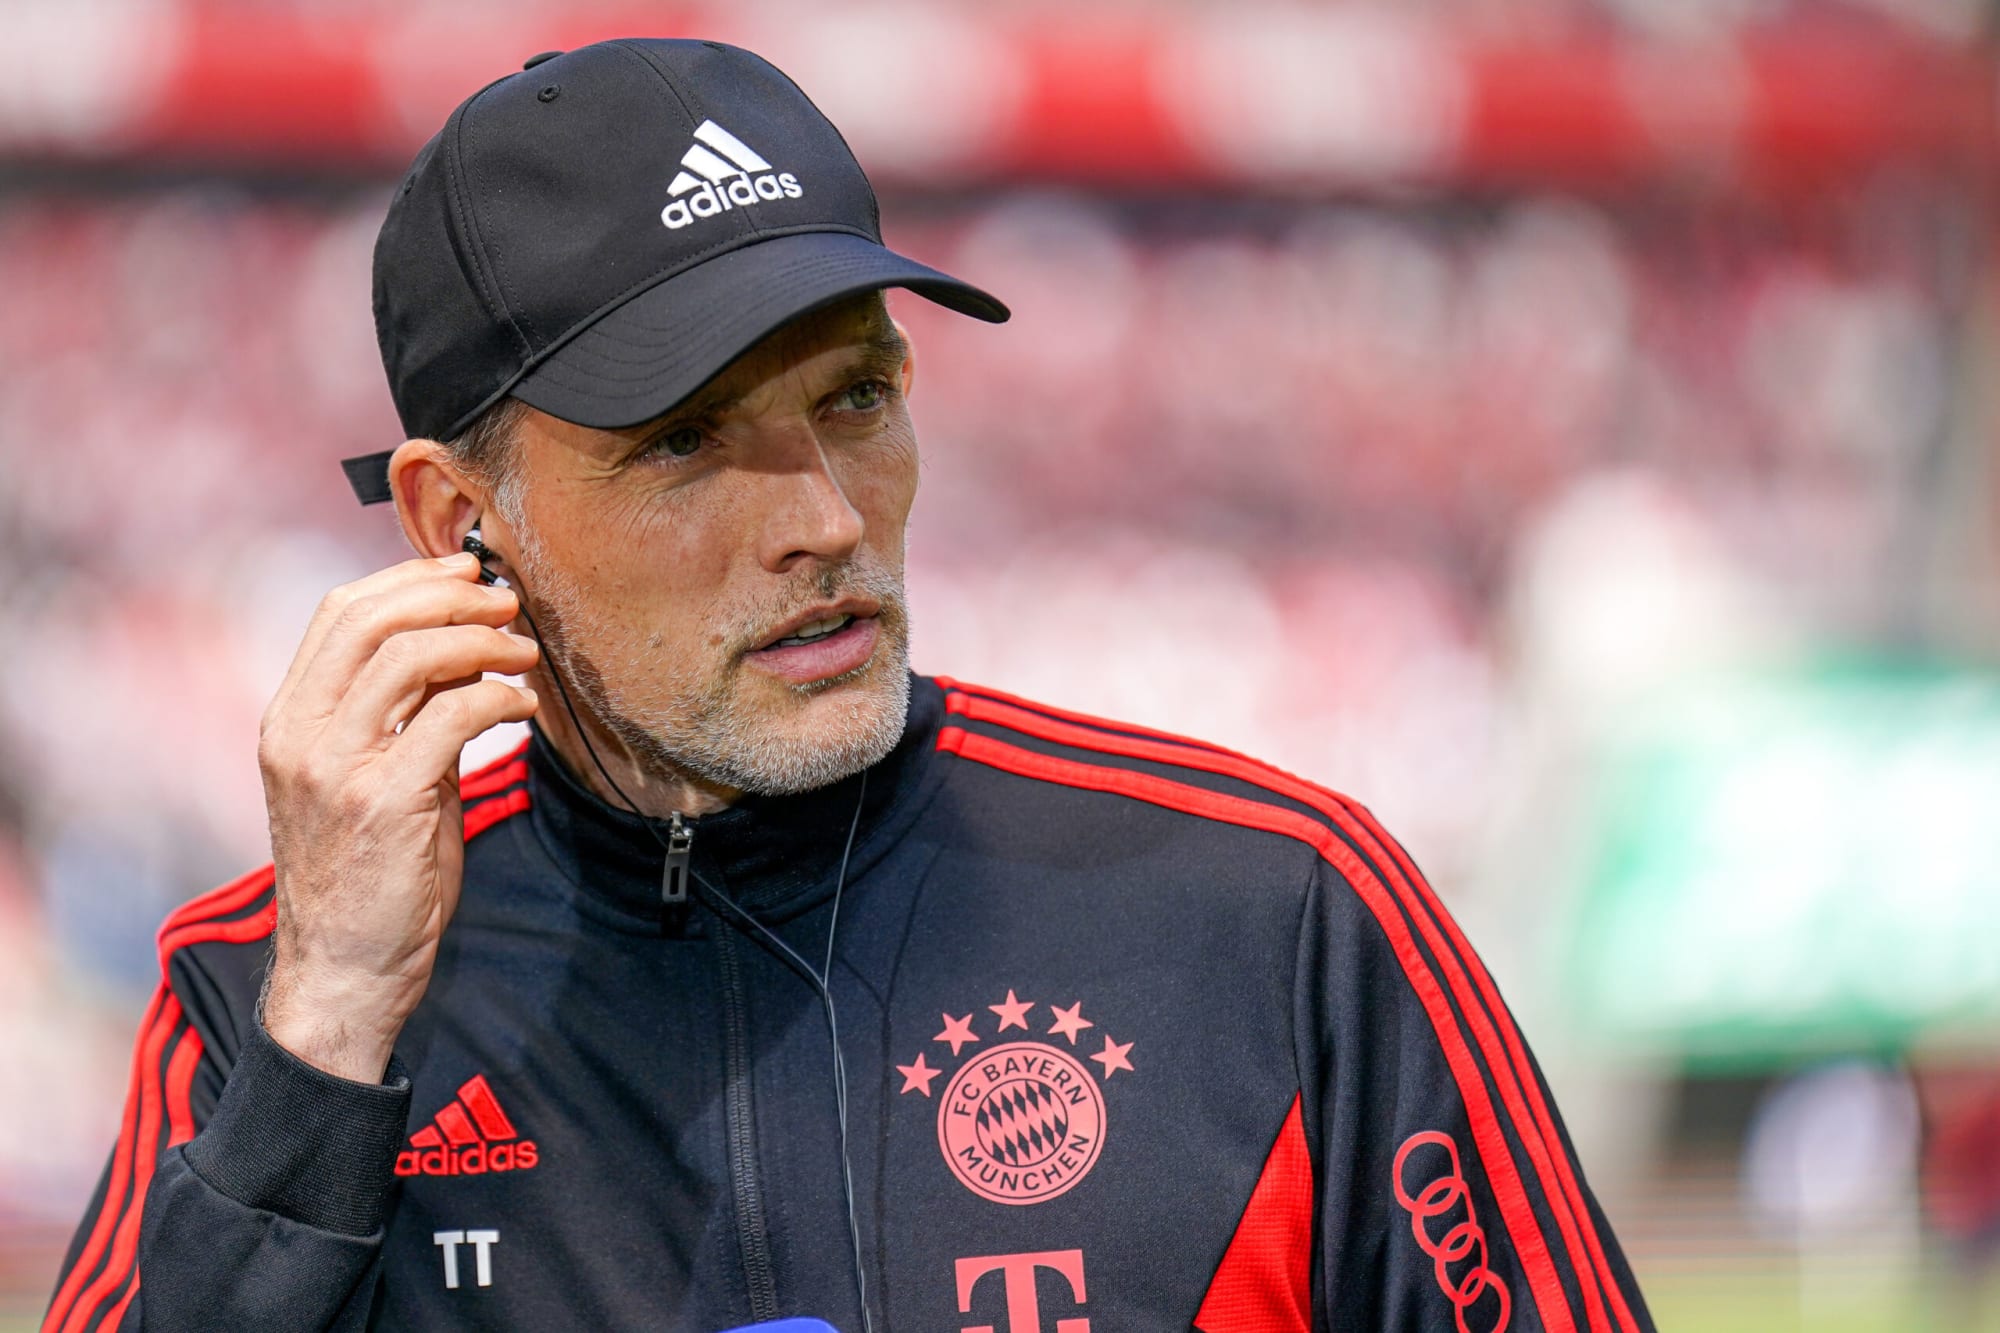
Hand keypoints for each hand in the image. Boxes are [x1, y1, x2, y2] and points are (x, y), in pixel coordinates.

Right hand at [257, 553, 539, 1081]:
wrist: (344, 970)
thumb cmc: (370, 876)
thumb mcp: (377, 778)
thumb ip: (405, 715)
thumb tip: (464, 650)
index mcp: (289, 720)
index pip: (339, 613)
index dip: (409, 578)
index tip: (467, 572)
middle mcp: (299, 735)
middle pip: (370, 619)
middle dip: (448, 596)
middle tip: (506, 603)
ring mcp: (334, 767)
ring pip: (409, 657)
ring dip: (481, 643)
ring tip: (523, 653)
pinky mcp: (381, 801)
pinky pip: (449, 717)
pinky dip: (497, 697)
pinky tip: (523, 706)